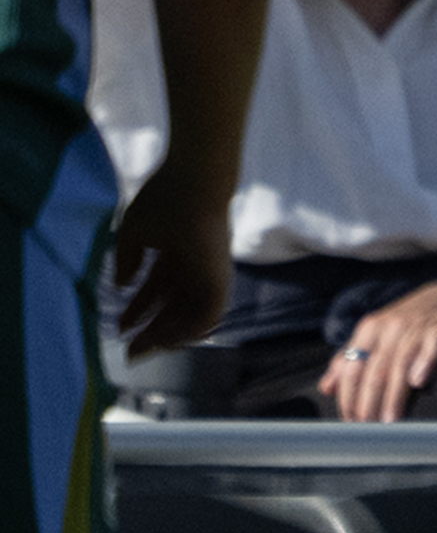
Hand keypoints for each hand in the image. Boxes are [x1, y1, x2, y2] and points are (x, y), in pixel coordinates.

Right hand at [102, 178, 230, 358]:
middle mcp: (195, 268)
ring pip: (192, 316)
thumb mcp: (135, 232)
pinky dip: (190, 329)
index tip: (118, 327)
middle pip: (173, 308)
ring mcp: (209, 274)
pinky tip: (168, 340)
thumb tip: (122, 285)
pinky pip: (209, 314)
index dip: (137, 311)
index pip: (156, 292)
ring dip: (169, 335)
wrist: (194, 182)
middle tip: (130, 350)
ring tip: (145, 347)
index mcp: (176, 256)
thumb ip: (127, 260)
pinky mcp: (221, 279)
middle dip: (151, 331)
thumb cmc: (164, 199)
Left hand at [318, 280, 436, 423]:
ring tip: (390, 420)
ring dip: (393, 395)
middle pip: (374, 370)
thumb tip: (326, 388)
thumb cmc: (412, 323)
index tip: (351, 421)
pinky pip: (432, 346)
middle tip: (369, 428)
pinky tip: (419, 382)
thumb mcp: (377, 335)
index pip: (352, 367)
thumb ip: (350, 359)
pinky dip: (424, 362)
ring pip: (399, 364)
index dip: (349, 396)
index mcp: (370, 328)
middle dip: (369, 402)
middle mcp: (391, 326)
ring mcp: (418, 326)